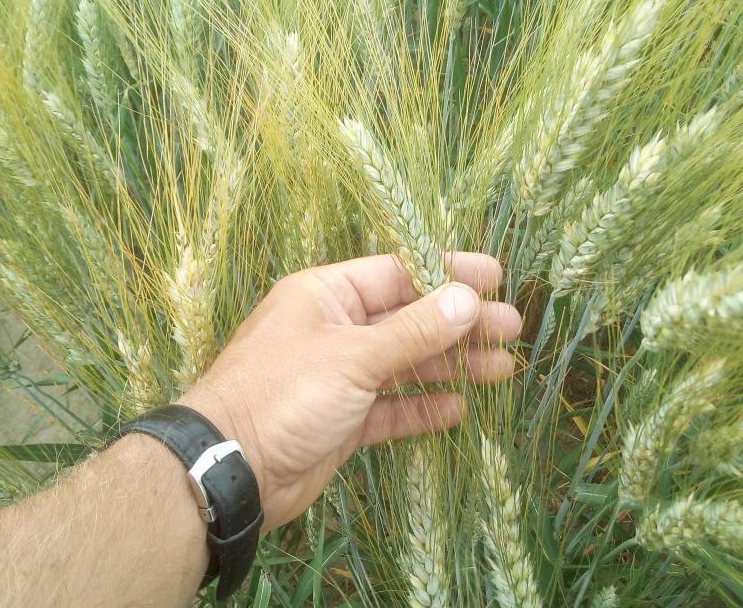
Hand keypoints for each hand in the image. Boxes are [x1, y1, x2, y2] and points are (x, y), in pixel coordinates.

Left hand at [180, 253, 520, 529]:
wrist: (231, 470)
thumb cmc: (285, 393)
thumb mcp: (353, 355)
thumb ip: (414, 330)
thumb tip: (467, 299)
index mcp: (327, 295)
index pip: (398, 273)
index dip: (448, 274)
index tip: (495, 277)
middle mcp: (335, 329)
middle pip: (408, 319)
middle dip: (459, 324)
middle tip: (511, 327)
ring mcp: (338, 376)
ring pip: (405, 364)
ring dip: (450, 366)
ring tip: (502, 369)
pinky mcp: (342, 420)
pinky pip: (391, 407)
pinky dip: (422, 407)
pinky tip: (458, 408)